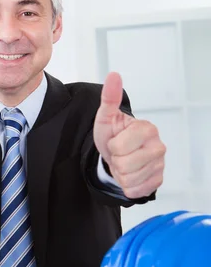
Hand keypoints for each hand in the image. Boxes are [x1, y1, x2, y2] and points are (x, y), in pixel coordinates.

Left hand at [93, 72, 165, 198]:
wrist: (117, 154)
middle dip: (116, 161)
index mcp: (147, 129)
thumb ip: (110, 97)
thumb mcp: (106, 116)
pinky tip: (130, 174)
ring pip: (129, 179)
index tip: (117, 141)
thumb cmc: (113, 134)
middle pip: (125, 165)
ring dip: (121, 174)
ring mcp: (160, 165)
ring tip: (124, 163)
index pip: (119, 148)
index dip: (112, 147)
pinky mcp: (158, 181)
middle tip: (120, 154)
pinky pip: (135, 191)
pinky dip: (128, 185)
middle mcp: (159, 146)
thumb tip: (113, 75)